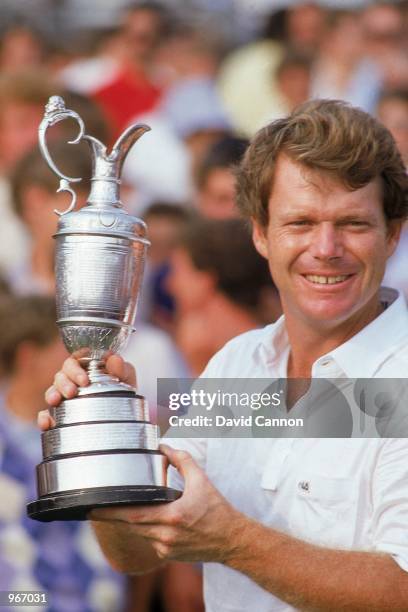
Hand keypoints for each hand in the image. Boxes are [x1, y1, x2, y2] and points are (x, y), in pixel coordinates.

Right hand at [38, 354, 136, 430]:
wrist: (126, 411)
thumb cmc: (122, 386)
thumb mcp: (125, 375)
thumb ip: (121, 368)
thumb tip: (114, 359)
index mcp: (84, 366)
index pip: (74, 362)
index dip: (75, 369)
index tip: (84, 381)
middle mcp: (71, 379)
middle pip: (60, 376)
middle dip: (64, 383)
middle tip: (72, 392)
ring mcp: (64, 396)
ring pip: (51, 391)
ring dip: (51, 395)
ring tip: (55, 401)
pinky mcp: (60, 414)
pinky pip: (47, 414)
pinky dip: (44, 418)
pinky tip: (46, 423)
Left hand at [90, 444, 245, 563]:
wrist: (232, 540)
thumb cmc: (217, 510)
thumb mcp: (201, 480)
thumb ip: (182, 460)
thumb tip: (164, 447)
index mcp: (172, 516)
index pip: (133, 515)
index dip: (111, 512)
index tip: (94, 507)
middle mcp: (166, 535)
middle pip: (130, 526)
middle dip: (112, 517)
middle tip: (94, 508)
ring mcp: (166, 548)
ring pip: (139, 533)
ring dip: (129, 522)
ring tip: (116, 510)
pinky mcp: (168, 555)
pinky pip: (149, 540)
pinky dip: (144, 529)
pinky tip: (145, 519)